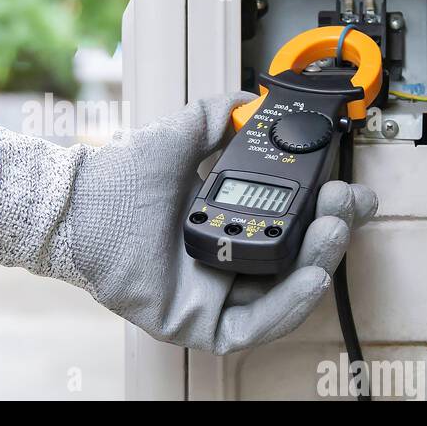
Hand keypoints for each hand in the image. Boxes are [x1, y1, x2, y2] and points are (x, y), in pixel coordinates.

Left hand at [0, 92, 376, 353]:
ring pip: (285, 295)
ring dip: (318, 265)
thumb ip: (217, 115)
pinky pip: (254, 327)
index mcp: (231, 222)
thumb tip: (248, 99)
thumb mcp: (182, 137)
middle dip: (331, 234)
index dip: (327, 211)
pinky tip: (307, 279)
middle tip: (342, 204)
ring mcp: (216, 296)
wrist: (80, 207)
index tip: (346, 189)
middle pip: (298, 261)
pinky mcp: (199, 325)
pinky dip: (286, 306)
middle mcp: (228, 260)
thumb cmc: (120, 181)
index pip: (295, 226)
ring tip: (330, 232)